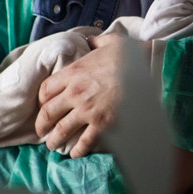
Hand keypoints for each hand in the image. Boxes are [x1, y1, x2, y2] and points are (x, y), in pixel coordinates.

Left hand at [34, 32, 127, 156]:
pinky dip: (77, 150)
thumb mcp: (111, 42)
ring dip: (54, 141)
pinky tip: (75, 153)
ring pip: (61, 131)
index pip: (45, 89)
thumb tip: (90, 40)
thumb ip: (96, 42)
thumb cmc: (132, 56)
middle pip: (47, 113)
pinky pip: (83, 143)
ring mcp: (88, 111)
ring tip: (53, 146)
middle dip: (41, 125)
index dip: (41, 100)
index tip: (43, 106)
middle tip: (41, 131)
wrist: (151, 71)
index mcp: (74, 72)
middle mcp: (76, 93)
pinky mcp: (103, 125)